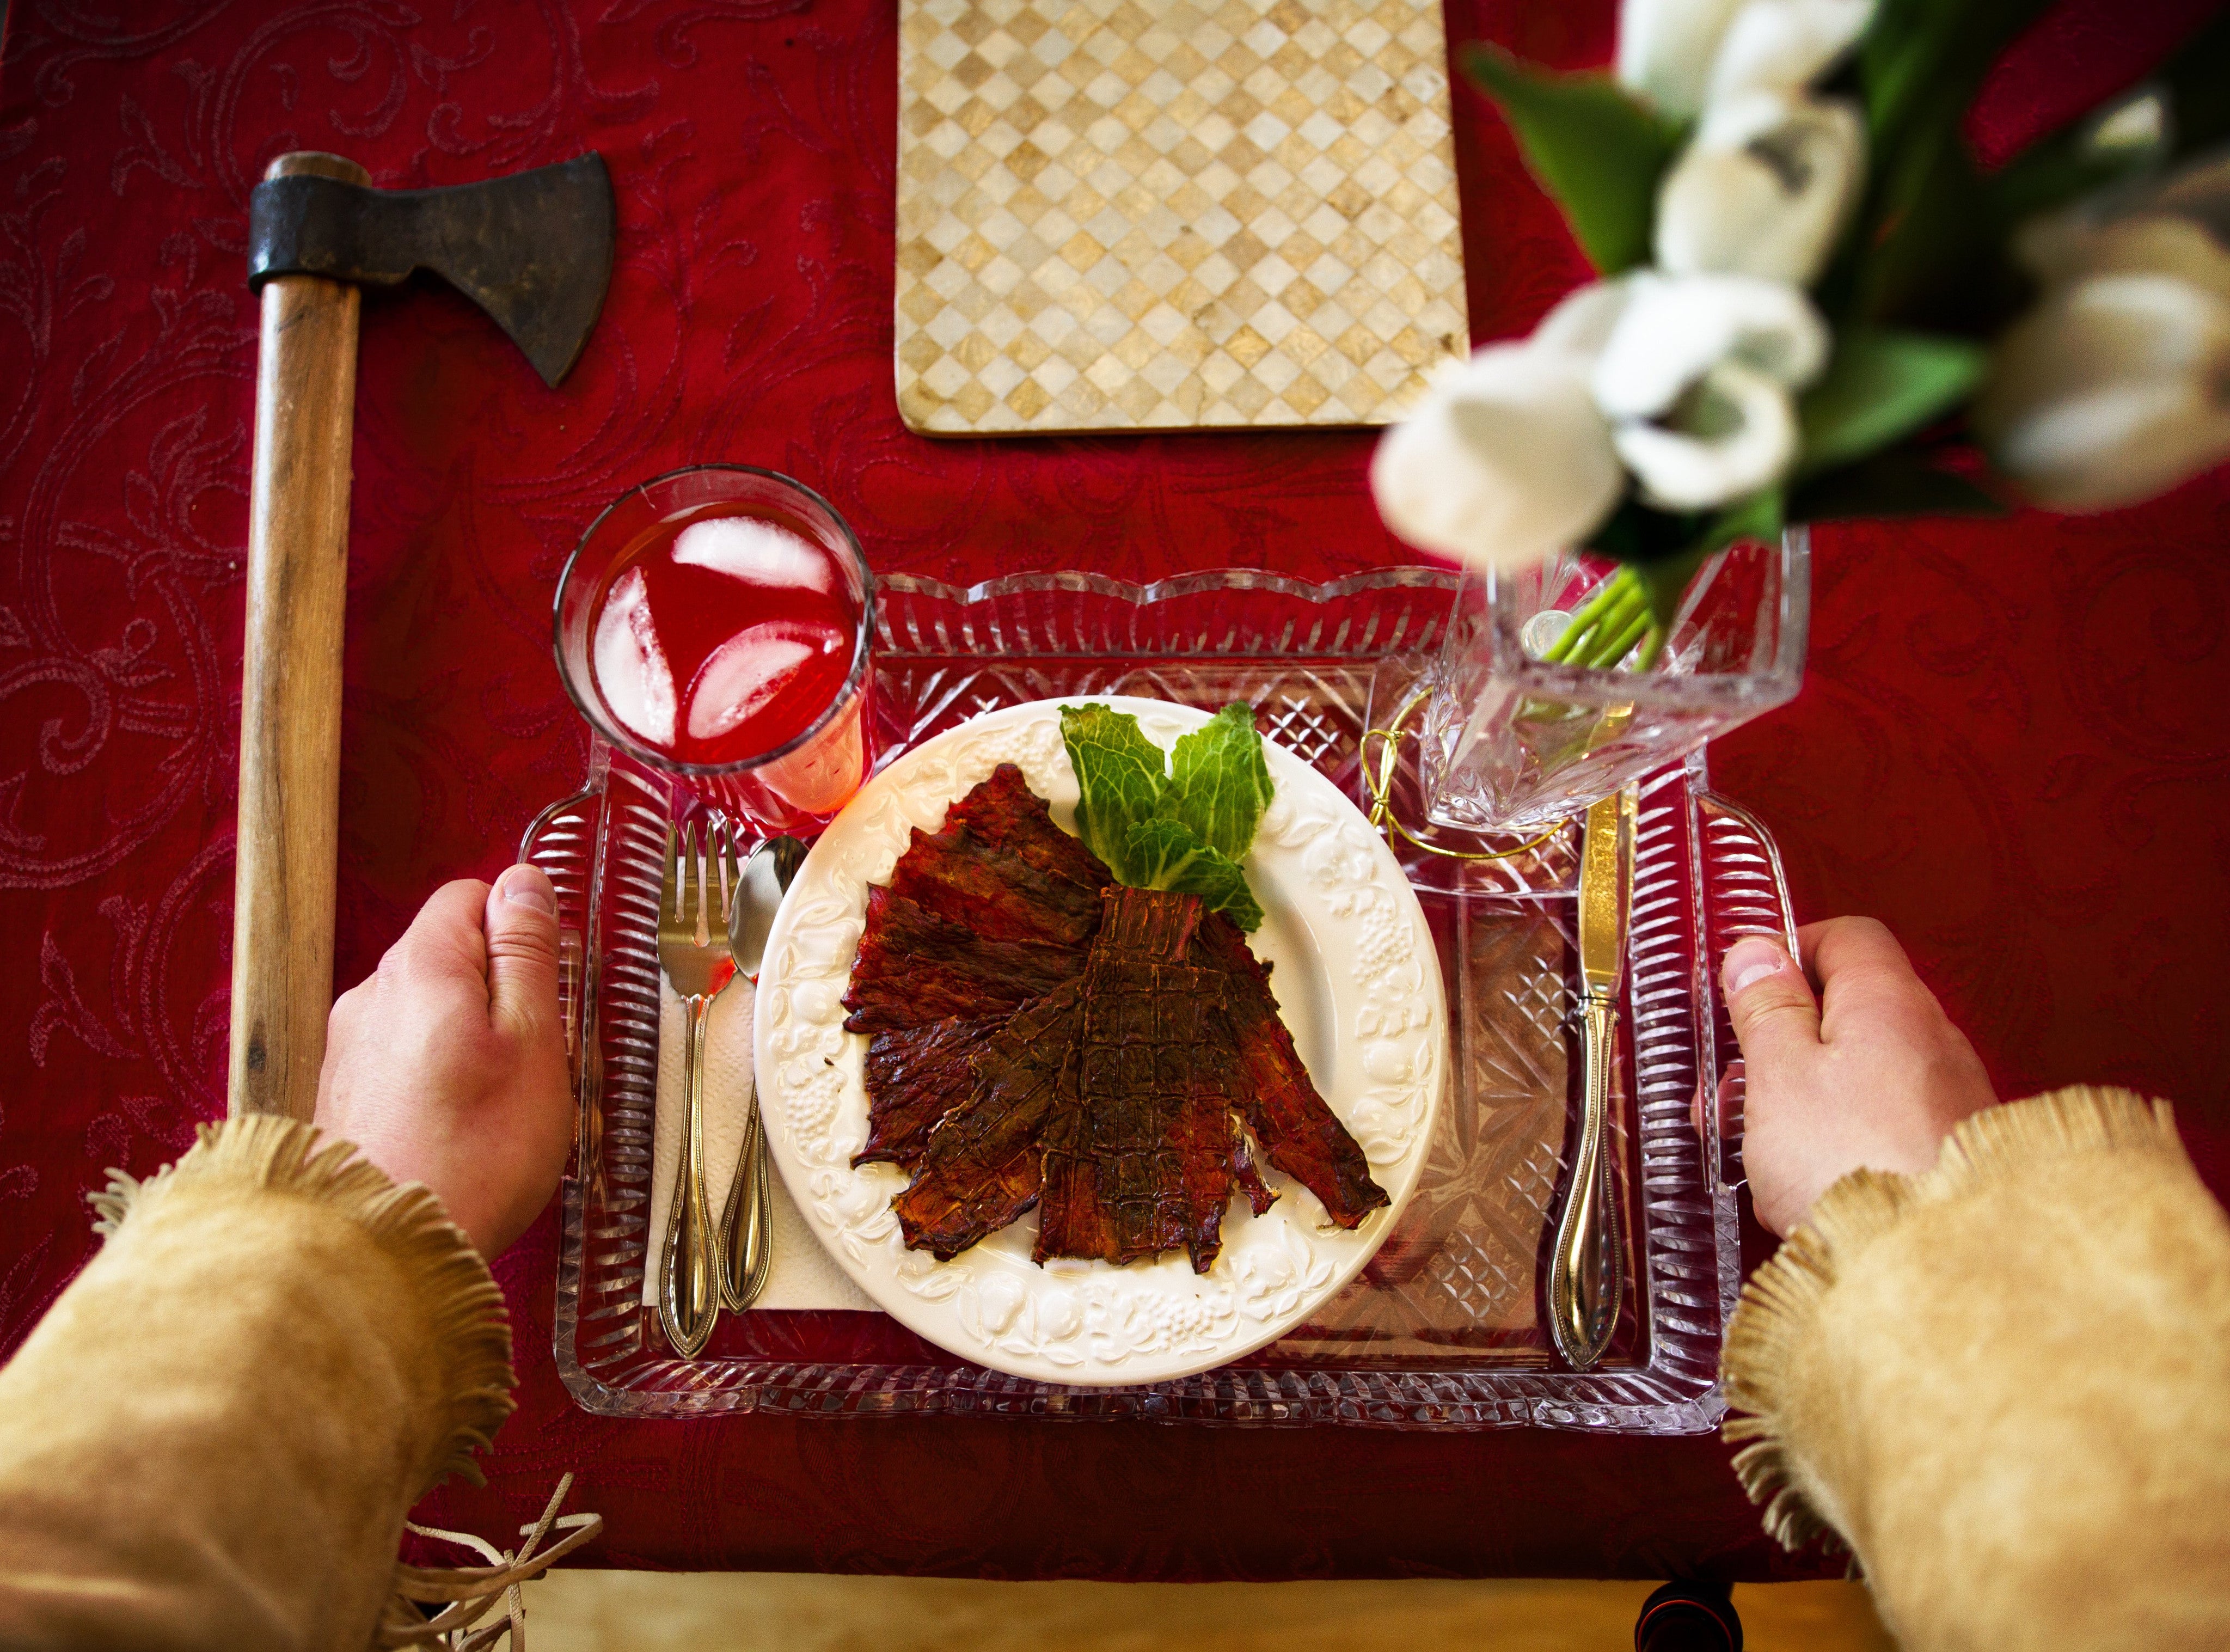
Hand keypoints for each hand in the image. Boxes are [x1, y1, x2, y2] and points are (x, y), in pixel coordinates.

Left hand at [316, 865, 571, 1257]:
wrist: (380, 1252)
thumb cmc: (472, 1153)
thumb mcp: (533, 1041)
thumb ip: (527, 954)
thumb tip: (524, 882)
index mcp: (421, 966)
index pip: (471, 896)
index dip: (521, 930)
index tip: (550, 984)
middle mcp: (370, 994)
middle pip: (448, 958)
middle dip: (498, 995)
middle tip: (537, 1059)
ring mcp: (348, 1047)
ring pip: (426, 1014)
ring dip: (468, 1043)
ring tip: (500, 1108)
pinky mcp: (341, 1097)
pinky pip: (402, 1062)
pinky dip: (435, 1082)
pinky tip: (459, 1133)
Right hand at [1721, 917, 1996, 1236]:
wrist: (1936, 1267)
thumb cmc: (1854, 1163)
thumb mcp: (1780, 1074)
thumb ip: (1767, 1008)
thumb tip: (1757, 953)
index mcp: (1888, 1002)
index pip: (1845, 936)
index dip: (1788, 952)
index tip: (1744, 990)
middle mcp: (1933, 1039)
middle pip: (1849, 1011)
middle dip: (1782, 1045)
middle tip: (1733, 1089)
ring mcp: (1951, 1099)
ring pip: (1862, 1074)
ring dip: (1804, 1101)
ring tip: (1758, 1150)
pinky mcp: (1953, 1155)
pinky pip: (1885, 1126)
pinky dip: (1840, 1142)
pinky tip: (1806, 1184)